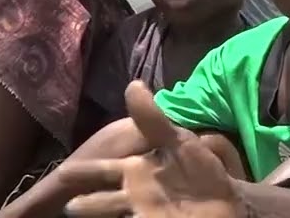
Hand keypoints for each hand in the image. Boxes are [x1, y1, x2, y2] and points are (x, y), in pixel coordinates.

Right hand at [62, 81, 244, 217]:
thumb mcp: (178, 141)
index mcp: (134, 170)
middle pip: (100, 200)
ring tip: (80, 211)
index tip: (61, 172)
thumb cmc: (199, 169)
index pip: (100, 170)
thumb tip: (132, 84)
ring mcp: (142, 213)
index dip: (81, 171)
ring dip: (98, 214)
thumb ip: (153, 119)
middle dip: (86, 204)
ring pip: (112, 214)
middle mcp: (132, 193)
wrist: (227, 199)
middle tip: (67, 206)